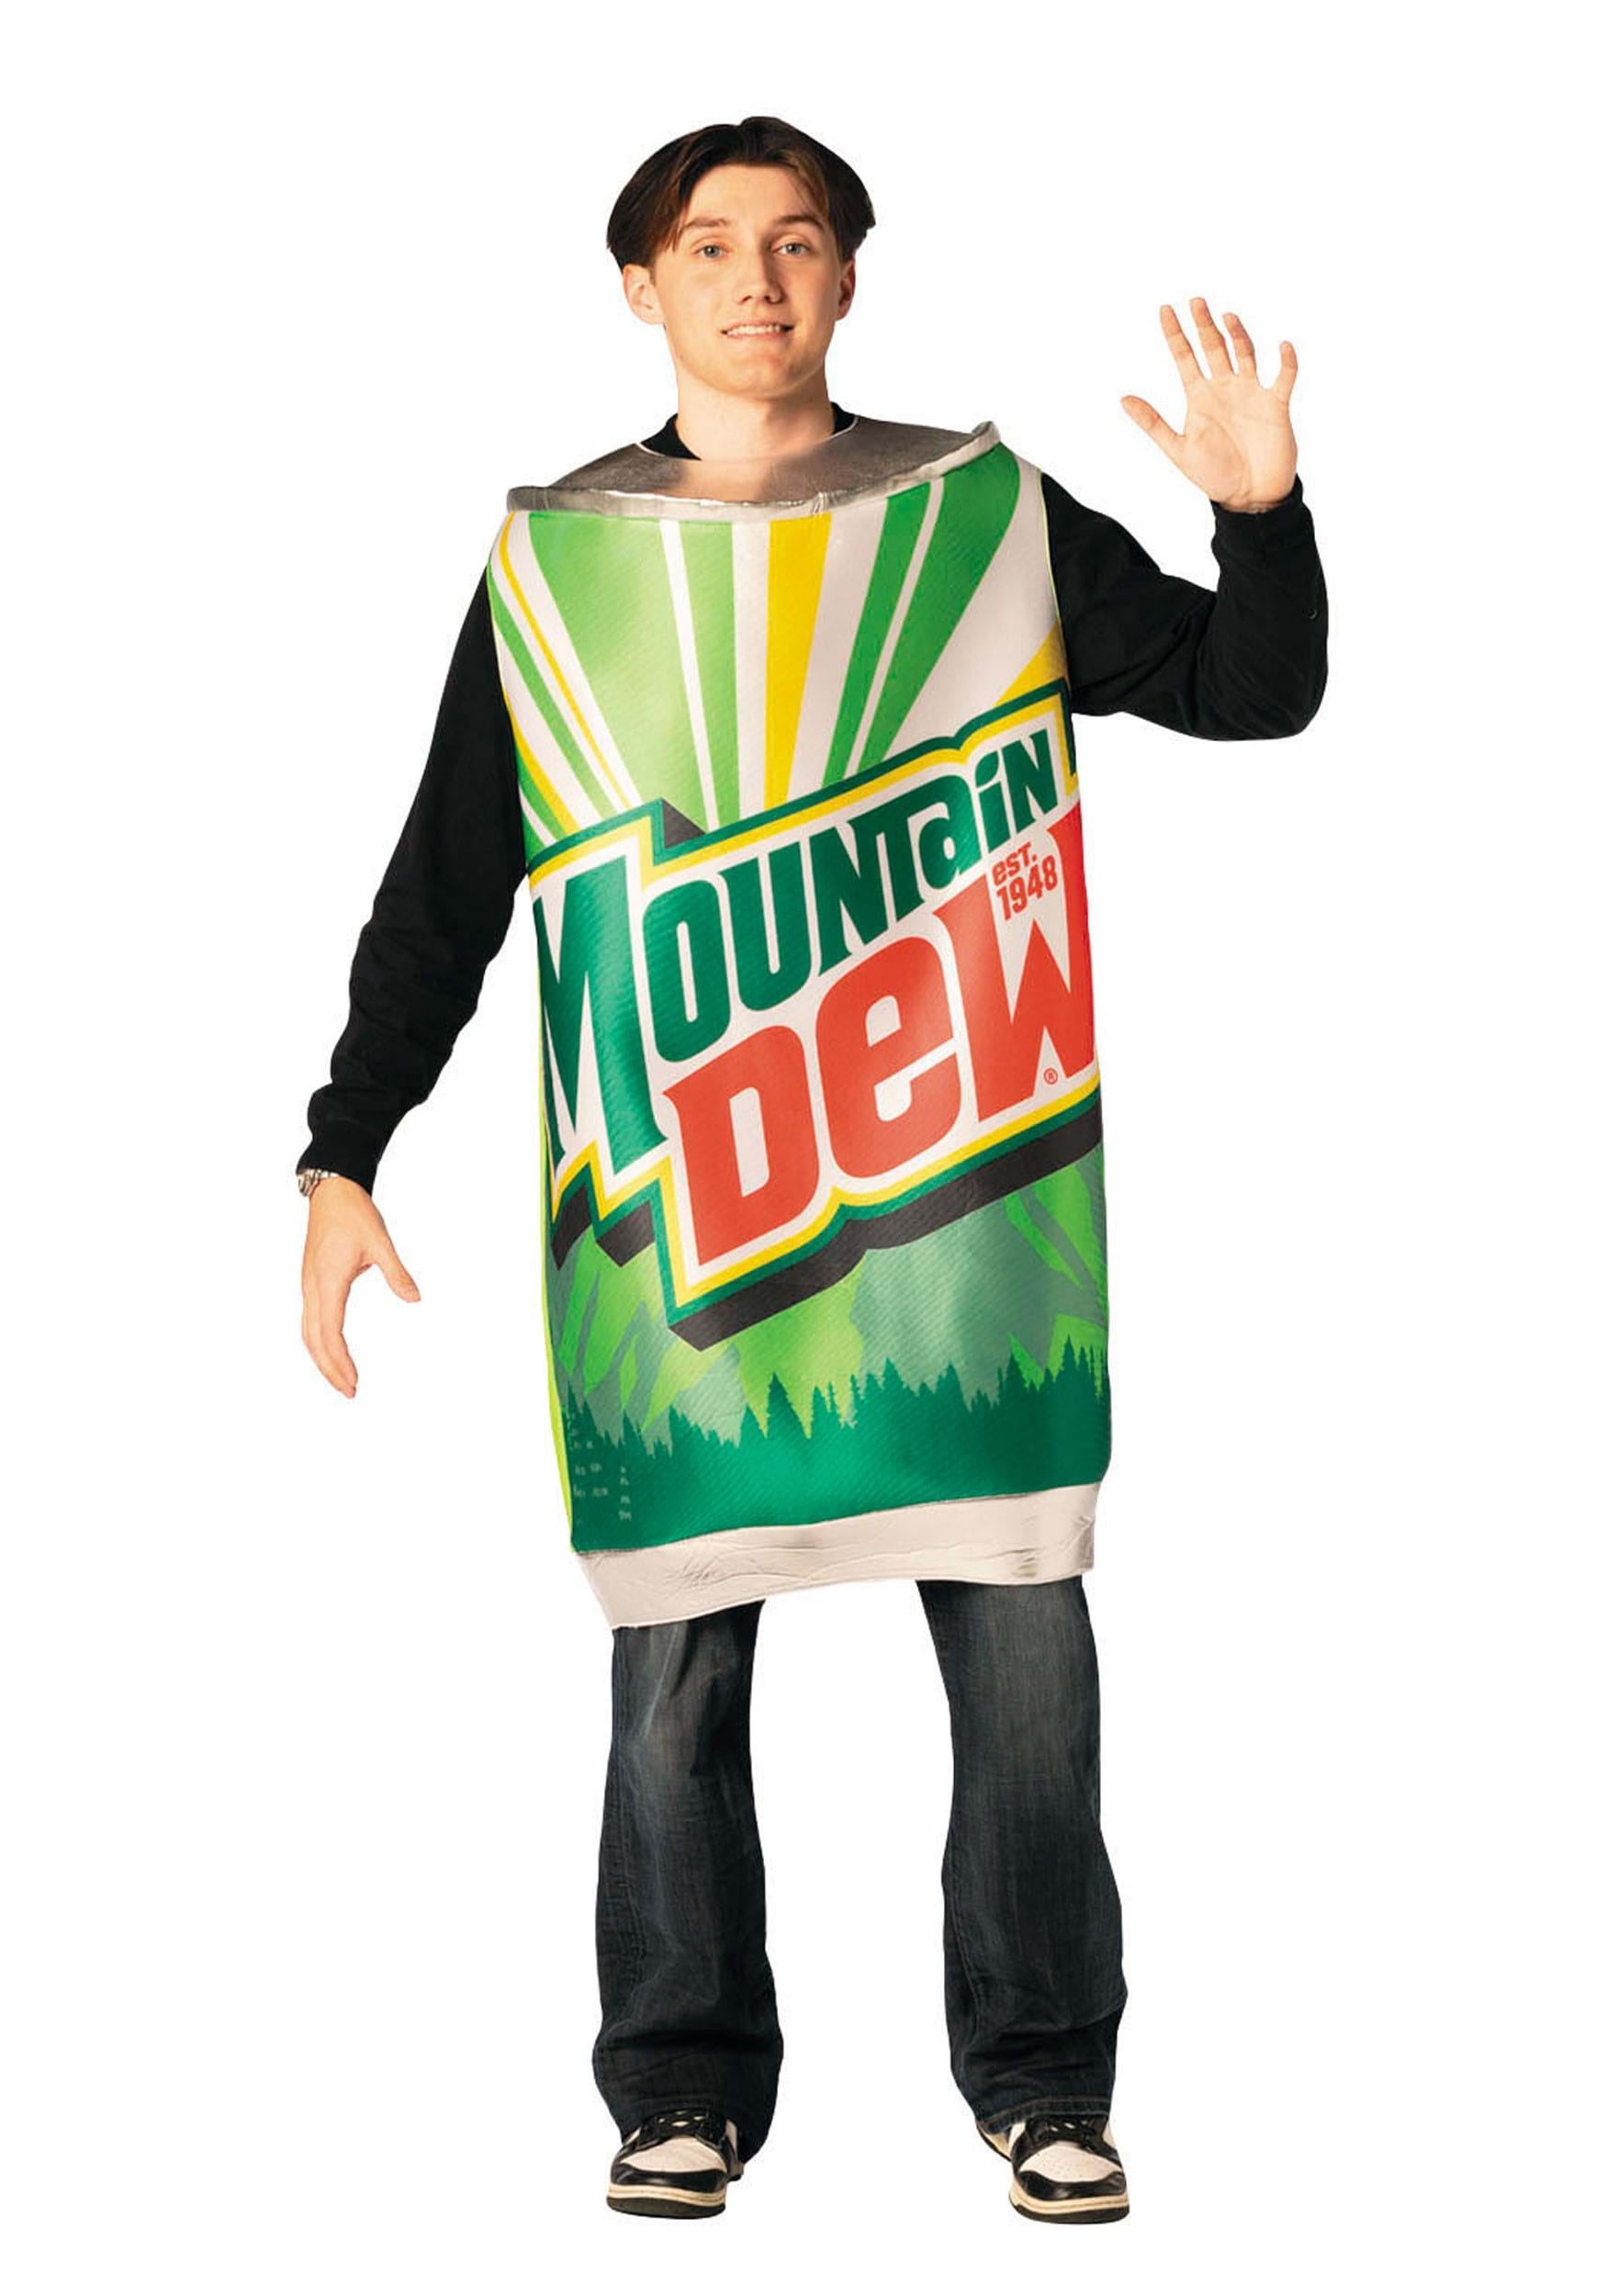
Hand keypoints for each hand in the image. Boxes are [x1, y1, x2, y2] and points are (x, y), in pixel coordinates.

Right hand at [299, 1175, 419, 1397]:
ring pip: (308, 1333)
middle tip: (350, 1392)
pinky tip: (332, 1351)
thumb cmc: (354, 1215)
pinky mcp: (311, 1282)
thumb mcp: (380, 1242)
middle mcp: (313, 1288)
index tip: (354, 1382)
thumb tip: (415, 1299)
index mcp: (327, 1282)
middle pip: (314, 1341)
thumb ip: (397, 1273)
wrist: (331, 1192)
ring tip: (341, 1379)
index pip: (330, 1333)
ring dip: (322, 1359)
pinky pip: (310, 1321)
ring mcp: (309, 1286)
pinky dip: (318, 1342)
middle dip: (330, 1369)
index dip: (340, 1361)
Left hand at [1120, 297, 1298, 510]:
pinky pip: (1283, 377)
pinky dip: (1286, 362)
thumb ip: (1153, 423)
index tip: (1165, 309)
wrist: (1249, 497)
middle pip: (1213, 347)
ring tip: (1226, 317)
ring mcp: (1251, 393)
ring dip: (1237, 335)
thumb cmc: (1215, 475)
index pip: (1184, 357)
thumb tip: (1123, 398)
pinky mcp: (1276, 405)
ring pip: (1245, 353)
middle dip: (1204, 325)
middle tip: (1195, 300)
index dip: (1175, 334)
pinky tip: (1282, 347)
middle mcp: (1225, 388)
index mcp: (1200, 396)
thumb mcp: (1178, 450)